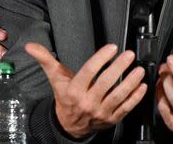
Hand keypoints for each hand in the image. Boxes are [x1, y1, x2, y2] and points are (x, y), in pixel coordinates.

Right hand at [25, 43, 146, 139]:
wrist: (69, 125)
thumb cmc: (64, 97)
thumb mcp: (54, 78)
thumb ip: (44, 59)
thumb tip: (30, 46)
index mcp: (73, 90)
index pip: (89, 72)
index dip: (101, 58)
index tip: (111, 48)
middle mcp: (87, 102)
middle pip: (105, 83)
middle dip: (119, 67)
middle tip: (129, 55)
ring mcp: (100, 112)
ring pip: (118, 96)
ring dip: (131, 82)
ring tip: (139, 69)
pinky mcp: (111, 119)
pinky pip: (126, 108)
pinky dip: (135, 97)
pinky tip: (142, 86)